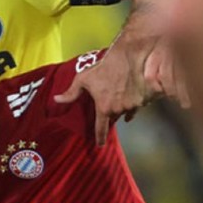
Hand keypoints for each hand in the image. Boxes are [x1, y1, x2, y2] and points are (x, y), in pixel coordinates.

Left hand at [55, 41, 177, 146]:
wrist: (132, 56)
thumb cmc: (106, 67)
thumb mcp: (84, 78)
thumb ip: (71, 92)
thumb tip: (57, 100)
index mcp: (104, 108)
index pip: (101, 128)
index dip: (100, 138)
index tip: (100, 145)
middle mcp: (119, 110)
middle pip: (114, 116)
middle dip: (111, 113)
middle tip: (110, 102)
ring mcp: (133, 106)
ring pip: (126, 110)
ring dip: (123, 105)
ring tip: (121, 90)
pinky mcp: (144, 99)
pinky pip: (137, 105)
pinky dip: (134, 102)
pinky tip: (133, 94)